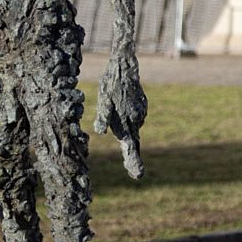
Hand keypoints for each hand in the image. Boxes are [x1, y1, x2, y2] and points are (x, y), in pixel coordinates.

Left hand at [93, 54, 146, 179]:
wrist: (124, 66)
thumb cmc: (111, 84)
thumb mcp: (104, 100)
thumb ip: (103, 116)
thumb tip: (100, 132)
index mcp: (128, 122)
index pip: (132, 147)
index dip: (134, 162)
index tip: (138, 175)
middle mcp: (137, 120)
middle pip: (134, 141)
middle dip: (133, 156)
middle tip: (136, 173)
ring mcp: (142, 113)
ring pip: (132, 126)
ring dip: (125, 126)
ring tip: (114, 109)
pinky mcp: (142, 106)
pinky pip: (134, 116)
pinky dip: (128, 116)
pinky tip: (121, 104)